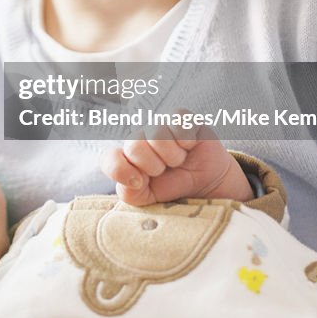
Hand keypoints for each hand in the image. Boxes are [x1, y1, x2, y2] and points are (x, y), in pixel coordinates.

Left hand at [100, 120, 252, 205]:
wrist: (208, 187)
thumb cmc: (175, 189)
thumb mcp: (149, 199)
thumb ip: (130, 193)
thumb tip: (132, 179)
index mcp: (127, 158)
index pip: (109, 158)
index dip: (120, 170)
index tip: (139, 182)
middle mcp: (140, 138)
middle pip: (133, 146)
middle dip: (153, 166)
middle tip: (165, 170)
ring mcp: (160, 125)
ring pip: (157, 133)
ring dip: (172, 155)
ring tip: (179, 161)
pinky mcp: (182, 118)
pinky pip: (177, 119)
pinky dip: (186, 138)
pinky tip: (189, 146)